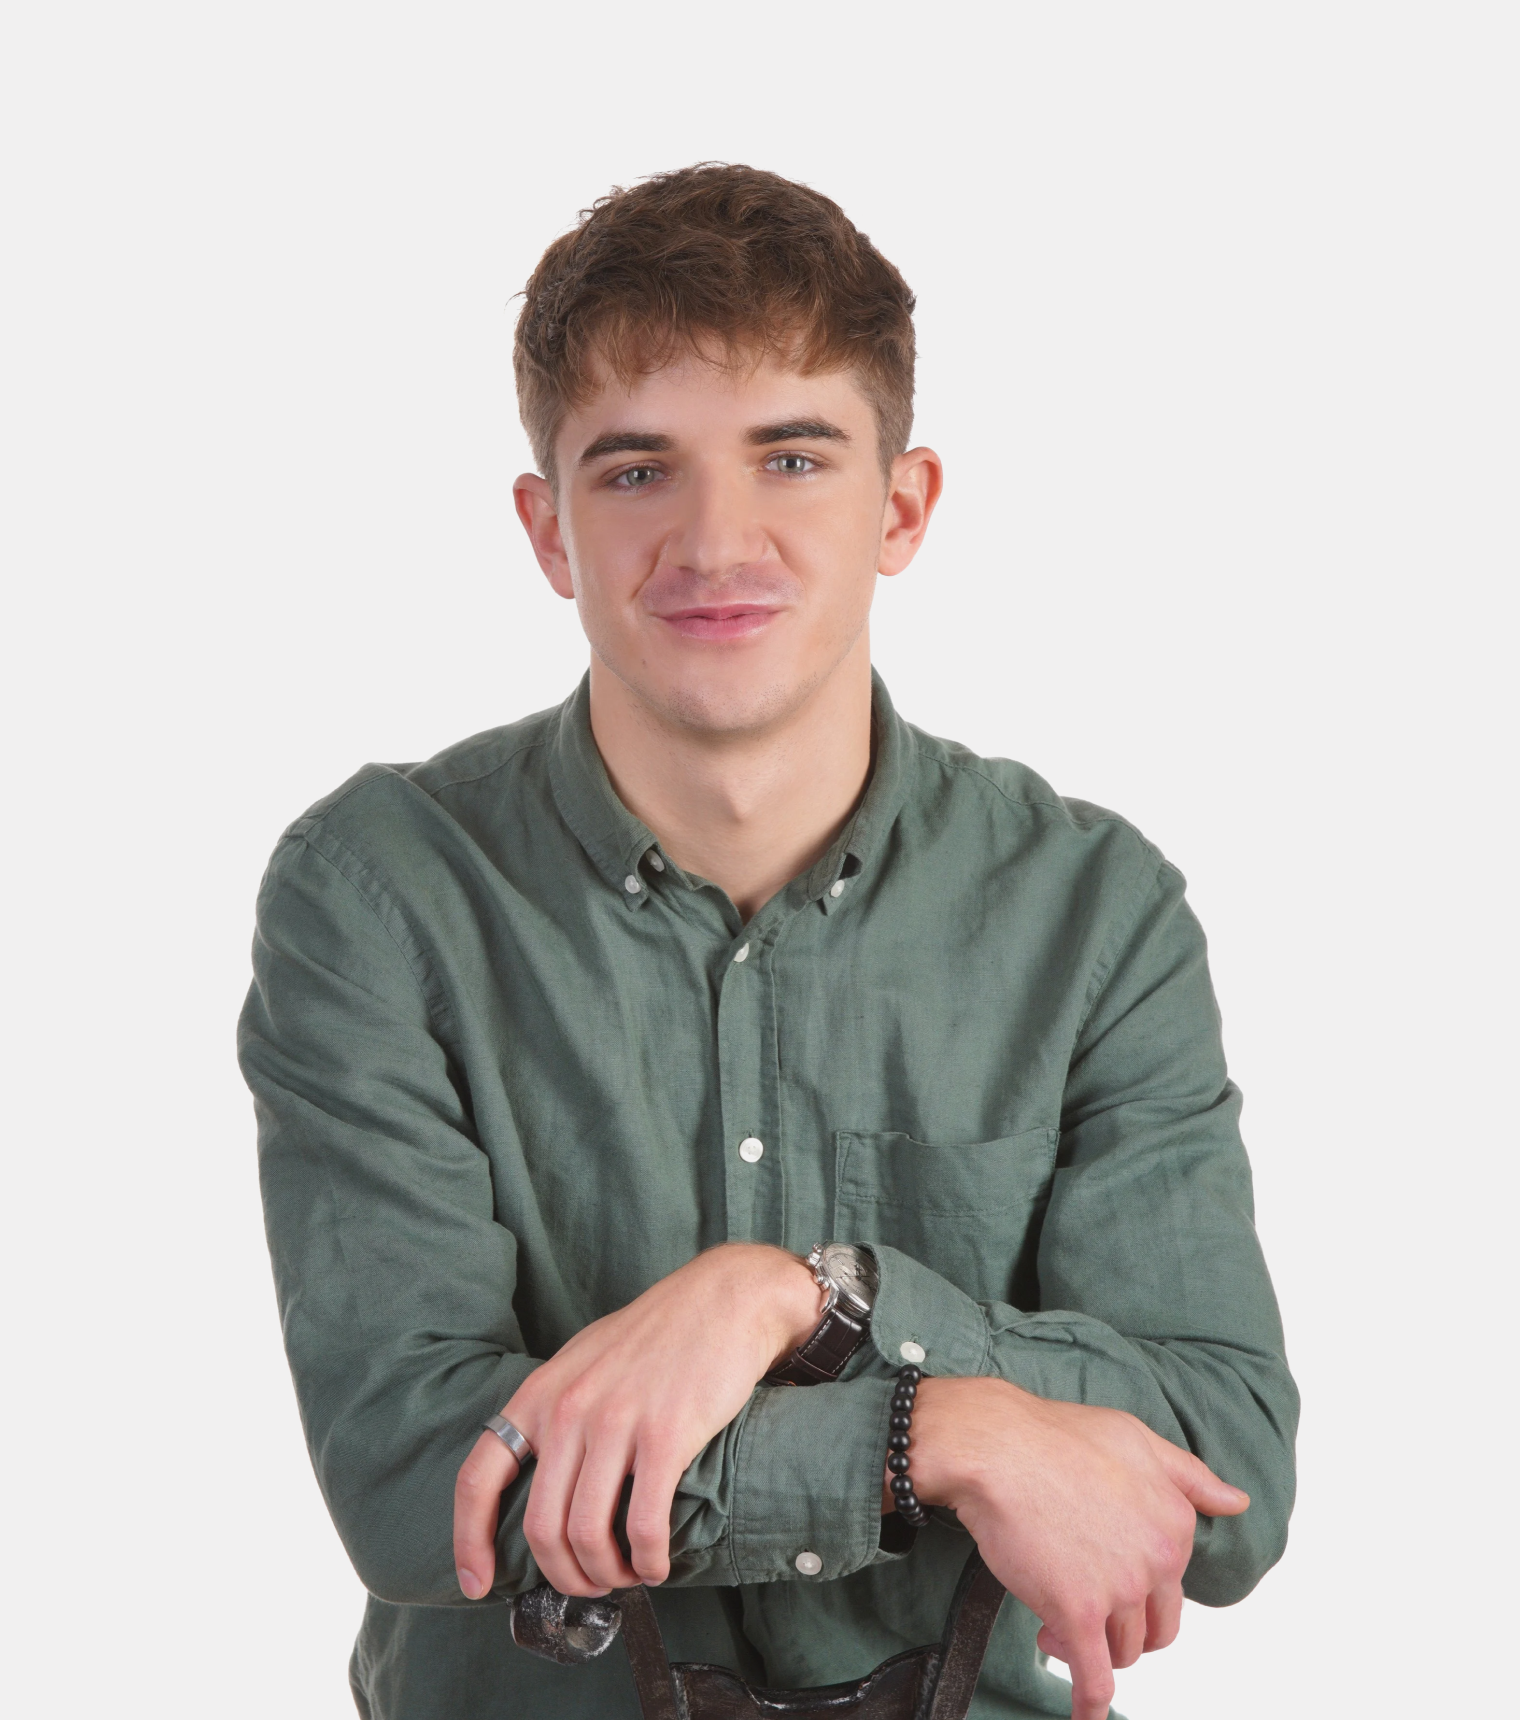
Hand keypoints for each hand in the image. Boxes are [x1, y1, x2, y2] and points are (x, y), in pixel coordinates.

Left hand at [454, 1243, 820, 1599]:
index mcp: (541, 1393)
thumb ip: (558, 1410)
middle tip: (589, 1584)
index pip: (479, 1477)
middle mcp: (568, 1410)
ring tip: (628, 1575)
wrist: (724, 1298)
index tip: (477, 1584)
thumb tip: (544, 1477)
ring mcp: (615, 1423)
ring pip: (586, 1535)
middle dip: (562, 1574)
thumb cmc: (657, 1333)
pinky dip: (647, 1561)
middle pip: (539, 1527)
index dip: (469, 1541)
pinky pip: (642, 1525)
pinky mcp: (666, 1436)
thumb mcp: (585, 1359)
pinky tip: (657, 1563)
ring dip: (606, 1574)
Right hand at [905, 1377, 1248, 1719]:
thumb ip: (1190, 1476)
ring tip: (1051, 1621)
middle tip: (1083, 1606)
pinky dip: (1089, 1706)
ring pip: (1123, 1650)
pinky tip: (1084, 1718)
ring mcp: (1119, 1589)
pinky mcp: (1077, 1613)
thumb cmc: (1055, 1437)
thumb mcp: (1135, 1439)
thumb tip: (1237, 1501)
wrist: (995, 1445)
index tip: (1102, 1570)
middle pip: (1155, 1626)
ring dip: (1091, 1646)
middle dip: (1124, 1627)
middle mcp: (1157, 1558)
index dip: (1136, 1583)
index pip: (1171, 1582)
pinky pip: (1093, 1678)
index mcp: (1175, 1521)